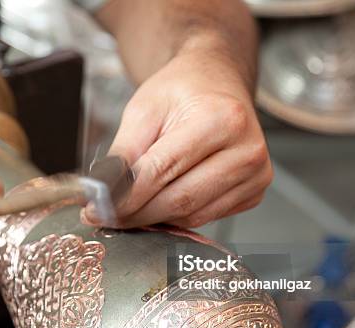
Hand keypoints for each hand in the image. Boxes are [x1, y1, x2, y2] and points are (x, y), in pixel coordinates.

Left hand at [85, 49, 271, 228]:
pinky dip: (176, 217)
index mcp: (222, 119)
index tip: (98, 209)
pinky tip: (157, 204)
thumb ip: (124, 152)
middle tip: (105, 216)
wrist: (217, 82)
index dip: (126, 196)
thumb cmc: (184, 90)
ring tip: (127, 208)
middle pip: (180, 200)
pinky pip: (205, 217)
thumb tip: (104, 191)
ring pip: (192, 215)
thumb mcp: (144, 109)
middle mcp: (247, 150)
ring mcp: (255, 175)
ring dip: (154, 218)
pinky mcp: (253, 193)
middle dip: (136, 213)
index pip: (164, 171)